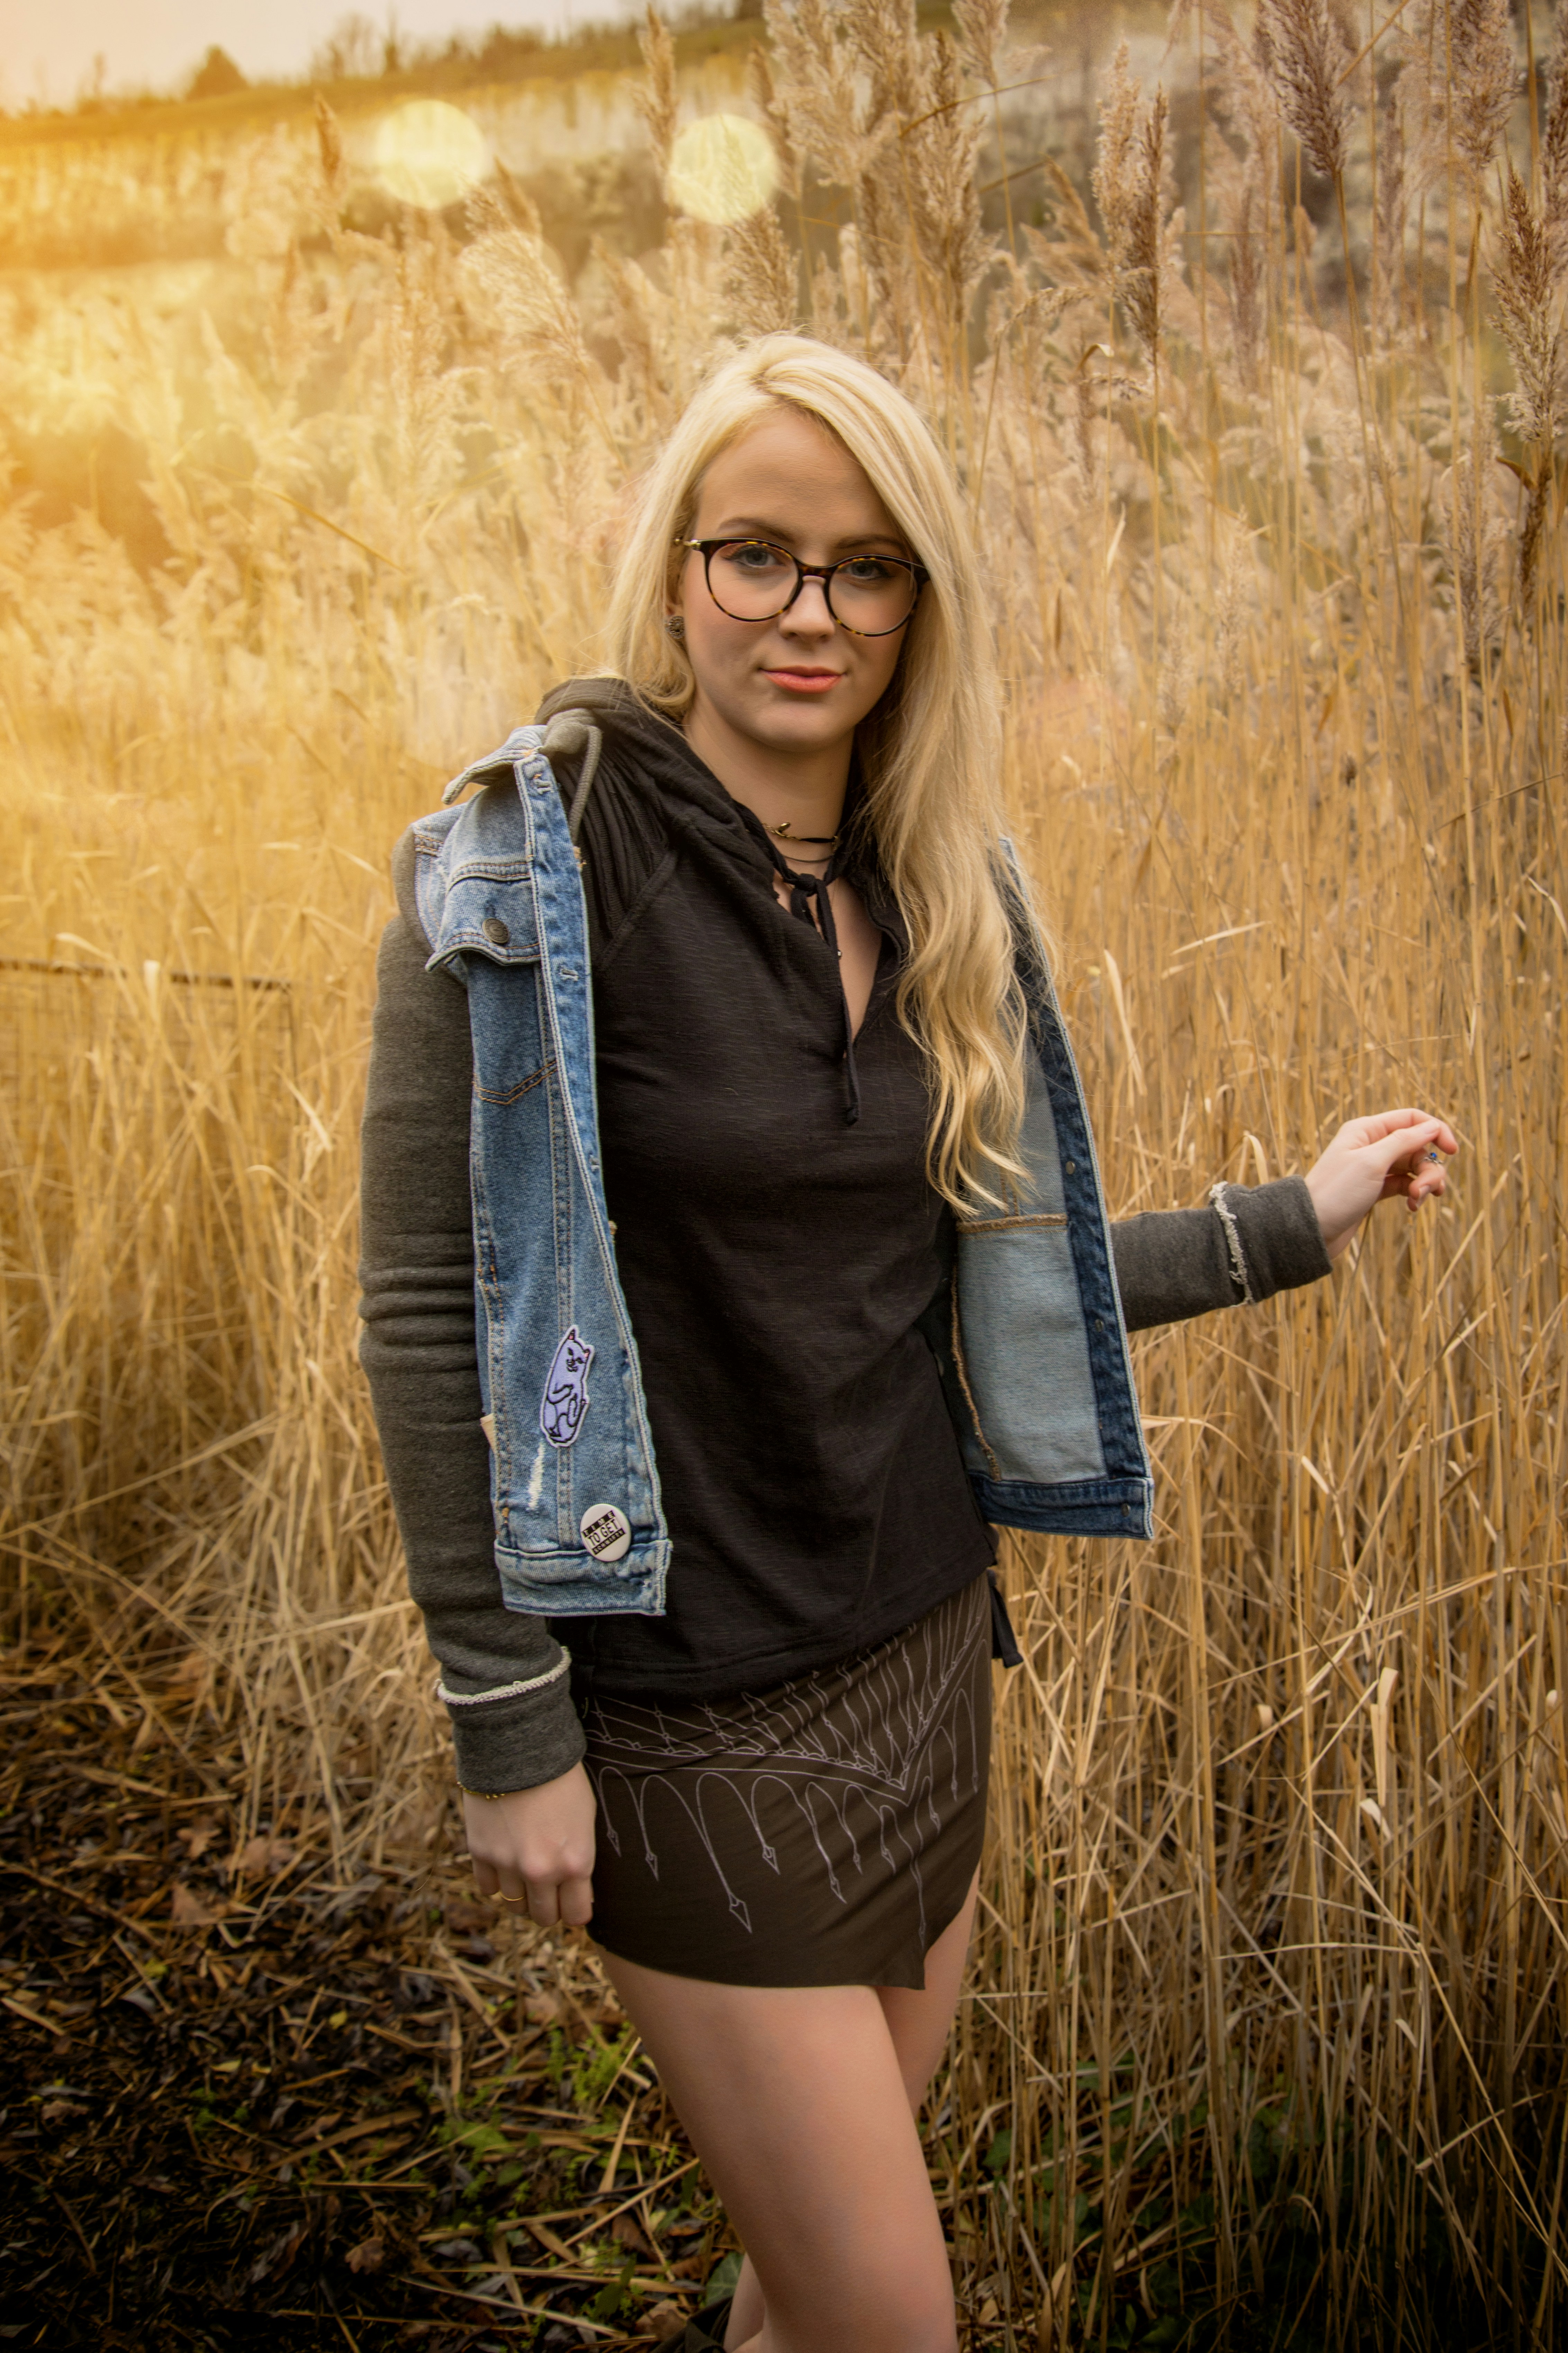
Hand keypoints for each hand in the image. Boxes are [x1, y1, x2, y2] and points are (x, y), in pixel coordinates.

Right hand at [463, 1761, 596, 1926]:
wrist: (520, 1746)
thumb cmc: (561, 1779)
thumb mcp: (585, 1820)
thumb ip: (578, 1860)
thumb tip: (575, 1894)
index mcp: (575, 1863)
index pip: (575, 1916)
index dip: (574, 1910)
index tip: (572, 1901)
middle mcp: (541, 1871)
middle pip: (544, 1917)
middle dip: (548, 1906)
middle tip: (548, 1887)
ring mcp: (507, 1864)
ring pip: (515, 1905)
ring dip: (521, 1892)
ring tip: (525, 1866)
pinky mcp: (480, 1853)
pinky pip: (488, 1889)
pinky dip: (496, 1880)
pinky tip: (504, 1859)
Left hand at [1304, 1107, 1458, 1261]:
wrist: (1311, 1229)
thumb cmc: (1337, 1192)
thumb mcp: (1372, 1161)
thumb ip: (1404, 1141)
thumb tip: (1432, 1126)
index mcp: (1367, 1129)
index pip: (1412, 1119)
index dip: (1436, 1131)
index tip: (1451, 1151)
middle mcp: (1371, 1145)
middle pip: (1417, 1147)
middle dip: (1429, 1168)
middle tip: (1426, 1190)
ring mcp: (1374, 1168)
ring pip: (1414, 1168)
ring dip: (1424, 1183)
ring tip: (1416, 1201)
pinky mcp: (1376, 1189)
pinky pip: (1406, 1185)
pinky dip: (1413, 1194)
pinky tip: (1412, 1207)